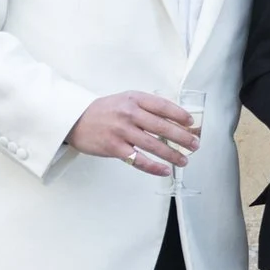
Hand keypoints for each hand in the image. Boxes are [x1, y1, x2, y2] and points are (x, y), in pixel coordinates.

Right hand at [68, 92, 198, 176]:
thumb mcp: (125, 100)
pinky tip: (165, 170)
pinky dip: (154, 167)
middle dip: (182, 137)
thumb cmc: (104, 111)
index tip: (192, 123)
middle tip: (195, 144)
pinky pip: (138, 160)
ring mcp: (121, 131)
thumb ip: (146, 107)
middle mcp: (129, 113)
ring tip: (184, 160)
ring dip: (172, 154)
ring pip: (154, 145)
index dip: (180, 115)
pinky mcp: (114, 147)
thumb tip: (173, 120)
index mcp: (134, 99)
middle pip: (162, 127)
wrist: (74, 119)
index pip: (163, 106)